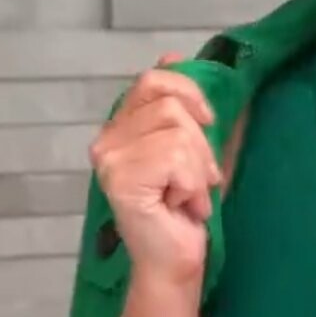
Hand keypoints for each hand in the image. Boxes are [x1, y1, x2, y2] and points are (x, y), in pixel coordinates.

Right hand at [89, 51, 221, 289]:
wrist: (178, 261)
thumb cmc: (188, 210)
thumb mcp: (196, 147)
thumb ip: (185, 105)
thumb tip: (173, 55)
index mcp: (121, 126)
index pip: (153, 79)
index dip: (190, 94)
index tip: (208, 122)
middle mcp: (107, 139)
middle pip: (171, 106)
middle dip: (200, 146)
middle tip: (196, 181)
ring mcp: (109, 159)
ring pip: (177, 132)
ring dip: (198, 171)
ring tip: (188, 197)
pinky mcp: (121, 179)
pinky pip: (176, 158)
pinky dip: (192, 185)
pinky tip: (181, 207)